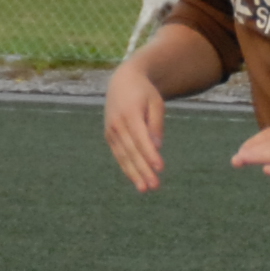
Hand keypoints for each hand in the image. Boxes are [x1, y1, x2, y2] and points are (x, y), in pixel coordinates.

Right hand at [104, 66, 167, 191]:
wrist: (122, 82)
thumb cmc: (144, 93)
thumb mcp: (155, 102)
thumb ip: (156, 124)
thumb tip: (157, 147)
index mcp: (130, 113)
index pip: (141, 138)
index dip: (150, 154)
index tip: (160, 168)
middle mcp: (117, 123)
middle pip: (132, 150)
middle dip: (143, 169)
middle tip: (154, 186)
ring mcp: (111, 130)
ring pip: (123, 156)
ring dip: (134, 174)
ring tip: (144, 189)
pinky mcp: (109, 136)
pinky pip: (119, 155)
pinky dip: (127, 168)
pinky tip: (136, 179)